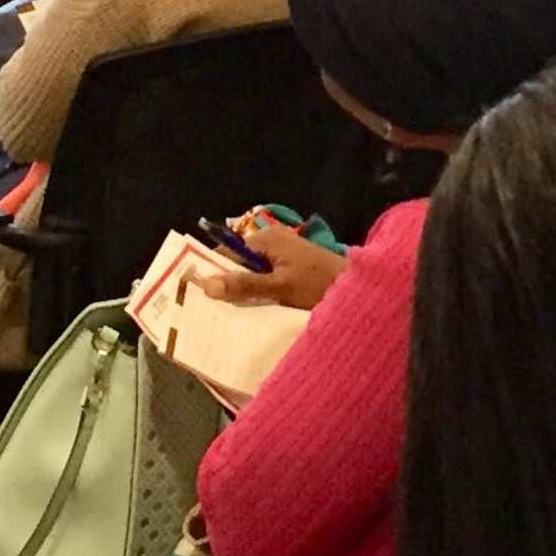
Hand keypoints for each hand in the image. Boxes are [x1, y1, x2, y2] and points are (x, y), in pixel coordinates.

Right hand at [190, 210, 342, 312]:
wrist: (358, 288)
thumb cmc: (318, 284)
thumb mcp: (279, 287)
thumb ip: (245, 286)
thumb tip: (207, 285)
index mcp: (264, 239)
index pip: (225, 253)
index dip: (211, 273)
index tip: (196, 296)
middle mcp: (271, 242)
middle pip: (237, 263)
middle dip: (226, 284)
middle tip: (212, 311)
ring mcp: (282, 254)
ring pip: (251, 273)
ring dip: (243, 291)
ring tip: (229, 315)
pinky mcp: (291, 268)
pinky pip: (265, 278)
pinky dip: (258, 292)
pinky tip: (254, 311)